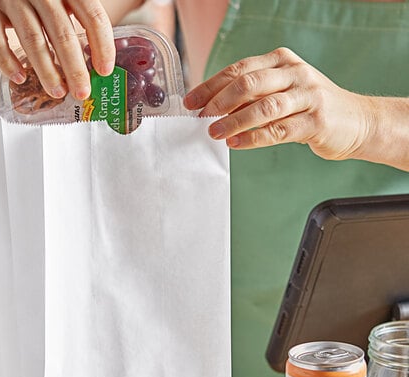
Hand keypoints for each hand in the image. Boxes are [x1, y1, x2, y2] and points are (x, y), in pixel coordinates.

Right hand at [0, 0, 114, 100]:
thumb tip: (97, 57)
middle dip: (75, 69)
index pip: (92, 17)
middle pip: (63, 34)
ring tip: (58, 92)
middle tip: (82, 93)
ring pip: (33, 40)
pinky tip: (20, 78)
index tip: (104, 71)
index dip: (102, 46)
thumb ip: (79, 13)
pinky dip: (7, 62)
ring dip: (47, 72)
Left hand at [184, 47, 371, 161]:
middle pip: (249, 83)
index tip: (191, 103)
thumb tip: (211, 109)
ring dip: (234, 121)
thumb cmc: (309, 108)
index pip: (239, 70)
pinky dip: (254, 137)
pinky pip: (278, 130)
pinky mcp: (315, 121)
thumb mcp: (280, 93)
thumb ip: (251, 97)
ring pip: (263, 106)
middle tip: (201, 118)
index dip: (211, 86)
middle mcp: (295, 73)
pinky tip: (236, 143)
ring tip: (214, 133)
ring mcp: (307, 96)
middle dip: (219, 101)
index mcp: (281, 61)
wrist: (356, 121)